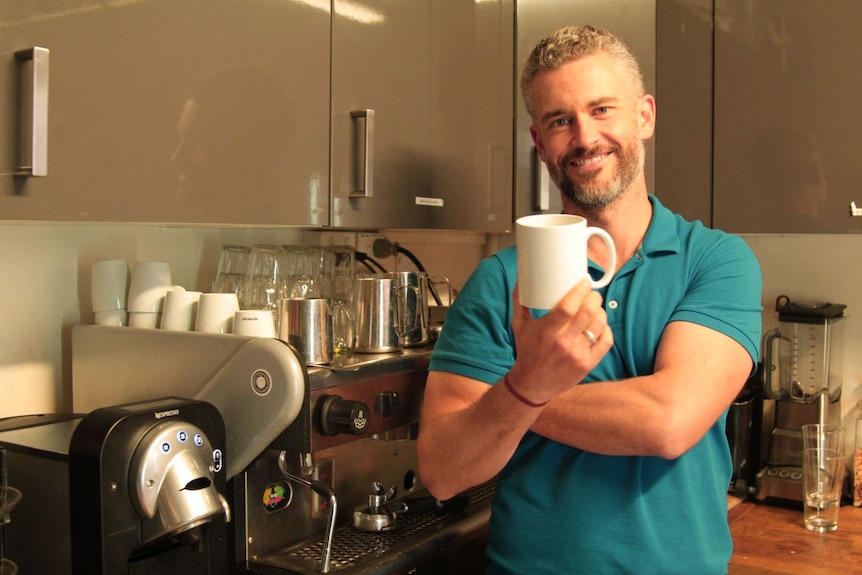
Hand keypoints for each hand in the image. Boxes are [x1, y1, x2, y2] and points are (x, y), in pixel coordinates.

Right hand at [508, 279, 611, 404]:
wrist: (532, 383)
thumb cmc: (527, 351)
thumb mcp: (519, 326)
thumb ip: (520, 302)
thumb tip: (522, 280)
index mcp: (546, 331)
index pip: (568, 308)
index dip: (579, 292)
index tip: (583, 282)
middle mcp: (563, 343)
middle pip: (587, 313)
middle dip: (594, 298)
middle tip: (592, 293)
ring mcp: (577, 355)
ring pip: (599, 326)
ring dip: (600, 312)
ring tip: (596, 308)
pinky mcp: (587, 364)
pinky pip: (605, 342)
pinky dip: (606, 330)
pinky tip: (601, 325)